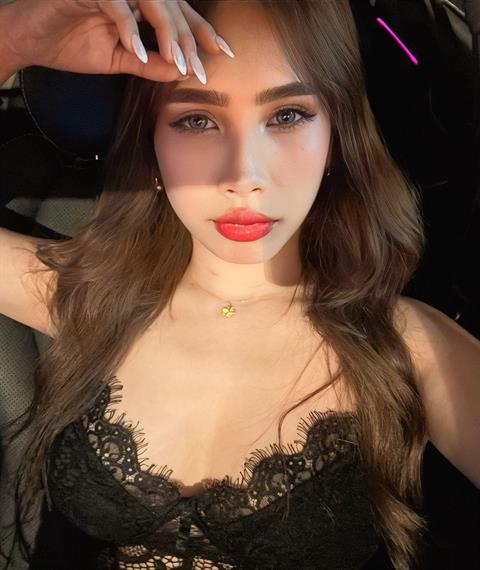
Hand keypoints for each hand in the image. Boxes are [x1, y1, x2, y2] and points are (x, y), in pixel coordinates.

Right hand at [2, 0, 232, 82]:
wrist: (30, 41)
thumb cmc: (71, 44)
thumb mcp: (119, 60)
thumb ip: (149, 64)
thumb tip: (180, 73)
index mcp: (139, 4)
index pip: (177, 15)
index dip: (200, 32)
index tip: (222, 53)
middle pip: (171, 8)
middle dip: (189, 39)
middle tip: (200, 69)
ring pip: (152, 2)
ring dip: (167, 33)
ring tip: (178, 62)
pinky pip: (116, 6)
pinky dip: (129, 30)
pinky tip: (137, 54)